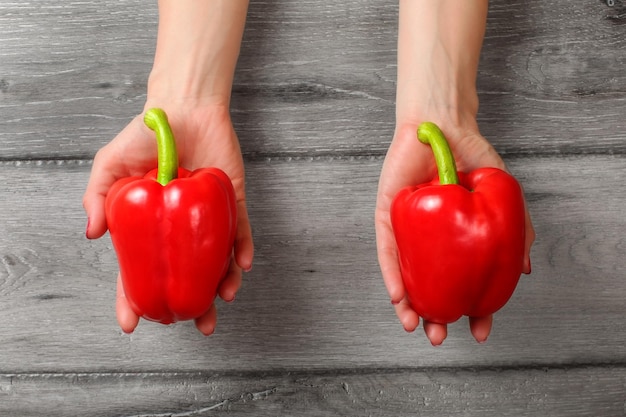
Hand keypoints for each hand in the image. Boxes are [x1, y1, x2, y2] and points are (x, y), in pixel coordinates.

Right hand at [83, 102, 253, 334]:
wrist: (183, 107)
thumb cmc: (145, 134)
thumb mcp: (111, 164)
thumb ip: (98, 195)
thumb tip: (93, 234)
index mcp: (149, 226)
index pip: (140, 270)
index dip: (134, 298)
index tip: (133, 323)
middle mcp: (180, 228)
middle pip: (185, 274)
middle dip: (191, 304)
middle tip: (197, 325)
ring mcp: (207, 218)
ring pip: (216, 260)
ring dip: (222, 283)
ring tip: (222, 300)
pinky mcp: (231, 202)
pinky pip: (240, 230)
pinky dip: (243, 248)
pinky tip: (242, 265)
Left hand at [375, 122, 534, 345]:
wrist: (444, 124)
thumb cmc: (470, 155)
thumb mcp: (501, 195)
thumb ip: (515, 229)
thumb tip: (521, 270)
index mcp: (454, 237)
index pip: (462, 281)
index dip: (471, 310)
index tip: (479, 331)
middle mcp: (428, 239)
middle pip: (429, 285)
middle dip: (433, 316)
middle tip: (439, 337)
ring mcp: (406, 229)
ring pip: (404, 274)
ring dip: (408, 303)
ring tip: (415, 324)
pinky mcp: (386, 215)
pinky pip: (387, 249)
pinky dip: (392, 274)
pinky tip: (398, 296)